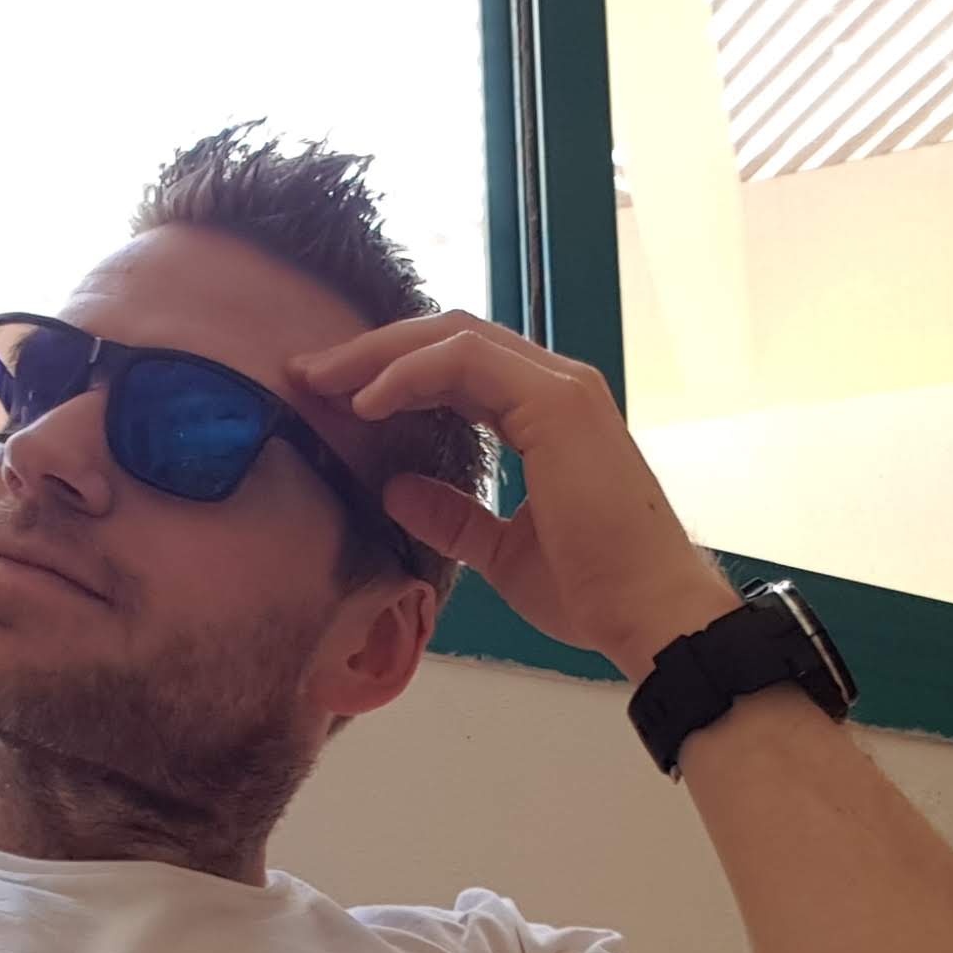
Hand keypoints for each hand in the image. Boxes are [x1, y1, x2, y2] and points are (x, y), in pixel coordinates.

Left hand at [288, 312, 740, 678]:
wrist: (645, 614)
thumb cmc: (591, 591)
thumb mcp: (500, 552)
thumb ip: (453, 516)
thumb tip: (392, 490)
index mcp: (547, 415)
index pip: (458, 368)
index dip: (390, 374)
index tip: (330, 398)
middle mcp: (557, 386)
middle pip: (448, 340)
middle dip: (372, 352)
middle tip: (307, 373)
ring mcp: (561, 388)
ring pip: (453, 338)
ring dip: (379, 355)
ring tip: (322, 380)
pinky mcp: (558, 403)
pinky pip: (465, 362)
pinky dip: (409, 373)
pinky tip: (367, 400)